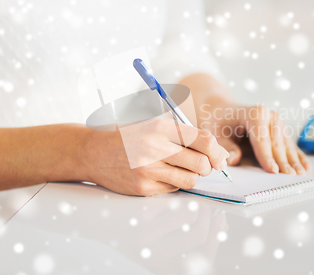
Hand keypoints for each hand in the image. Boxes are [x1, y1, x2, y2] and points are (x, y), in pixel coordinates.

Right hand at [81, 118, 228, 195]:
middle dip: (207, 166)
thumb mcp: (153, 123)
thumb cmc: (128, 136)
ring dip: (191, 176)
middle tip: (203, 165)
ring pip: (190, 179)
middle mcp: (154, 147)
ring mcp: (148, 169)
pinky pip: (173, 189)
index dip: (217, 151)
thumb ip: (184, 133)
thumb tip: (217, 150)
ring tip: (180, 169)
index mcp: (160, 127)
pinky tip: (161, 174)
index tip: (220, 158)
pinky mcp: (143, 187)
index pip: (203, 140)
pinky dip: (173, 183)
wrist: (93, 152)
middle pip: (201, 163)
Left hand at [200, 100, 310, 175]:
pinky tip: (306, 168)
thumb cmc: (219, 122)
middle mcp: (270, 116)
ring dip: (294, 162)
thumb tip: (234, 159)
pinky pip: (291, 146)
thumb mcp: (216, 133)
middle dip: (283, 162)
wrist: (223, 111)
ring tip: (300, 176)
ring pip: (287, 146)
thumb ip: (225, 147)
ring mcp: (278, 122)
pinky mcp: (281, 131)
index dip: (267, 156)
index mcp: (254, 113)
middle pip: (277, 144)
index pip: (262, 139)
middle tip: (289, 178)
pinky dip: (298, 157)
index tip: (272, 171)